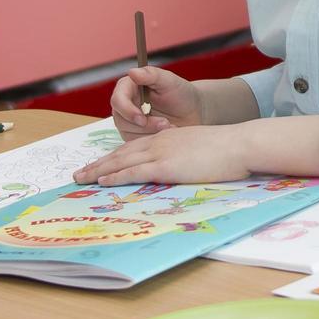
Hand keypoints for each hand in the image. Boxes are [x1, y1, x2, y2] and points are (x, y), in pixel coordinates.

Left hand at [73, 123, 251, 185]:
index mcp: (168, 137)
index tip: (99, 165)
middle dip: (98, 164)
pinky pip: (134, 171)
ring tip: (81, 179)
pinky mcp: (166, 166)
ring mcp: (162, 153)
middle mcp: (159, 141)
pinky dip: (116, 176)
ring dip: (98, 171)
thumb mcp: (201, 147)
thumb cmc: (228, 148)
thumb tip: (183, 166)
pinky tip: (102, 181)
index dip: (114, 157)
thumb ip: (186, 155)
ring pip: (121, 162)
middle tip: (79, 174)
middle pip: (121, 154)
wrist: (239, 144)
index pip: (133, 148)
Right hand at [110, 66, 202, 140]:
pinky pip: (135, 143)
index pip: (117, 99)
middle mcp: (125, 104)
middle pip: (120, 119)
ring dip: (150, 132)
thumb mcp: (169, 81)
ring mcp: (128, 121)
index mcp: (130, 87)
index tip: (142, 118)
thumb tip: (132, 72)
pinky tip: (166, 132)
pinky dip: (152, 139)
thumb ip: (151, 74)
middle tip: (165, 123)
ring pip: (128, 133)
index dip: (127, 110)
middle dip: (144, 125)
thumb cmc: (181, 93)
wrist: (193, 111)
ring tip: (170, 126)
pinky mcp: (134, 135)